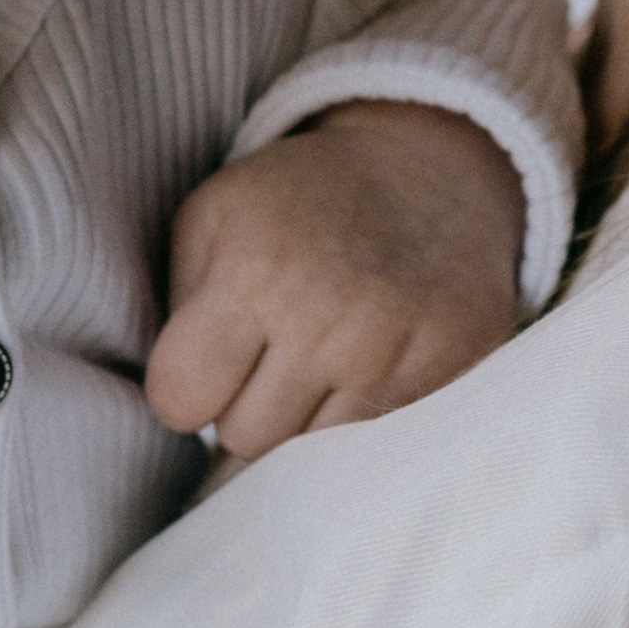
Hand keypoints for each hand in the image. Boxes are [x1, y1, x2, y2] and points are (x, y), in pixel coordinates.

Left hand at [145, 99, 524, 461]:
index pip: (180, 400)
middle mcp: (330, 318)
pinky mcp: (453, 366)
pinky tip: (364, 366)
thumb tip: (175, 405)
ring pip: (309, 458)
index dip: (183, 385)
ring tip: (316, 359)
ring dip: (302, 418)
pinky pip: (375, 445)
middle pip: (245, 440)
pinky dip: (359, 417)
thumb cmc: (296, 201)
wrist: (426, 169)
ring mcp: (398, 348)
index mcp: (256, 271)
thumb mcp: (211, 217)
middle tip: (268, 354)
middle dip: (244, 405)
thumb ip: (175, 309)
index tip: (204, 359)